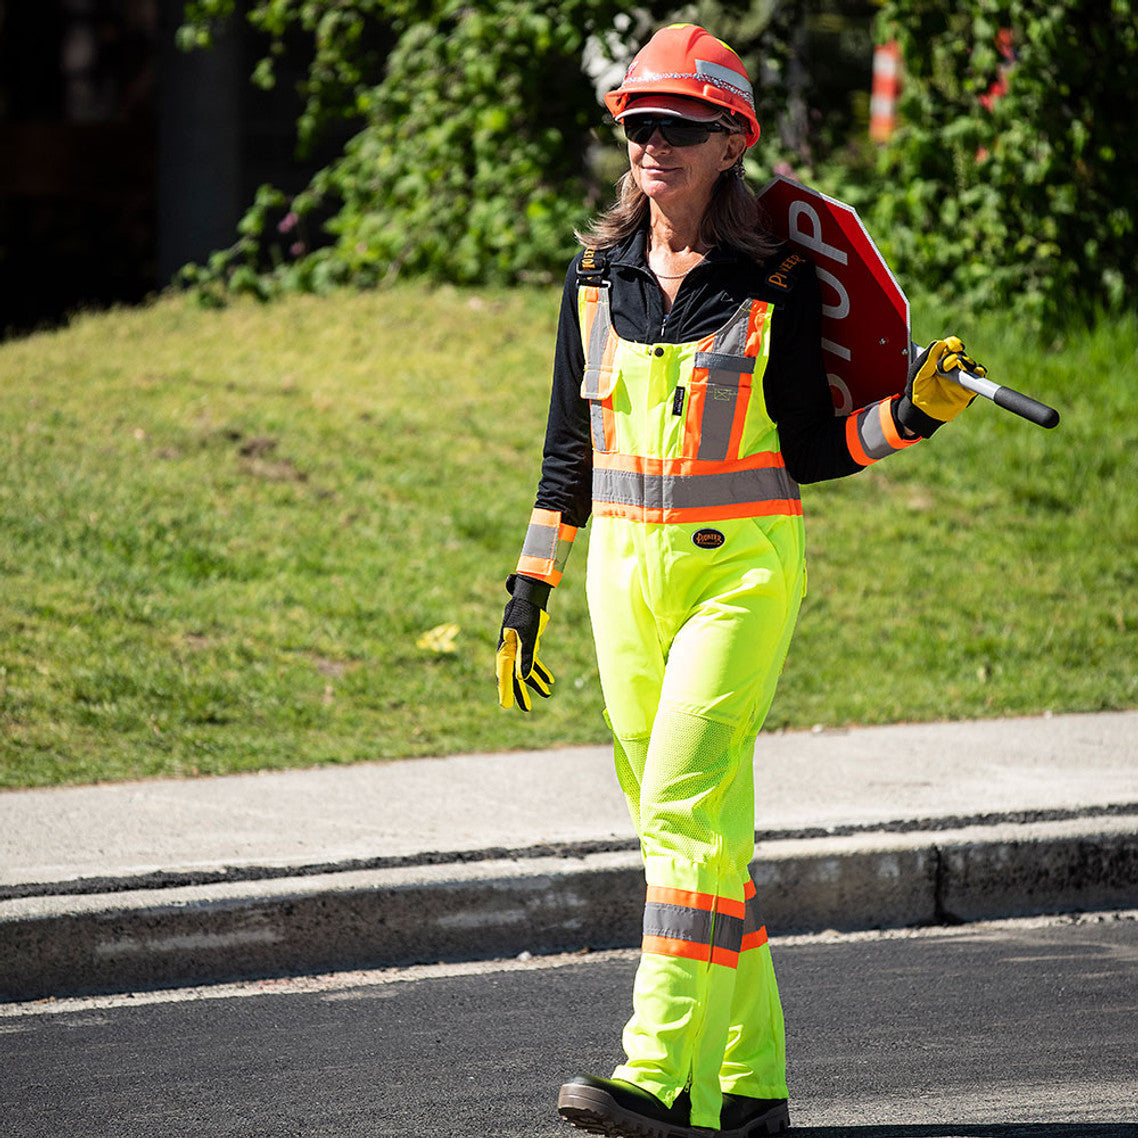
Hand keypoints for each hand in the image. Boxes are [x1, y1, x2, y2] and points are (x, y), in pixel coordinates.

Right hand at [496, 575, 553, 711]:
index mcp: (505, 650)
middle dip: (521, 692)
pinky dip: (540, 671)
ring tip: (547, 694)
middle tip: (527, 709)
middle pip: (514, 676)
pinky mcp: (527, 644)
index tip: (507, 706)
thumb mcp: (528, 636)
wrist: (530, 596)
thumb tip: (522, 678)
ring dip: (535, 682)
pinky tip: (550, 681)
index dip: (506, 691)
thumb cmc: (527, 614)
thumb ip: (526, 657)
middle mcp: (509, 651)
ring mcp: (518, 648)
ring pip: (525, 670)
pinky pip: (532, 661)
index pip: (505, 675)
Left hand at [896, 336, 985, 437]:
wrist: (922, 411)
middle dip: (955, 357)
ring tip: (960, 367)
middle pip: (961, 354)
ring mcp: (962, 376)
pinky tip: (975, 372)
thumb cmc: (918, 391)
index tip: (951, 346)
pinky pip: (979, 378)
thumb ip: (926, 360)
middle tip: (943, 367)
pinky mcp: (969, 389)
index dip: (953, 344)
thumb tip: (938, 344)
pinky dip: (979, 373)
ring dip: (967, 363)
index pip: (950, 346)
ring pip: (971, 364)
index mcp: (940, 359)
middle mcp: (953, 366)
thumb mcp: (917, 375)